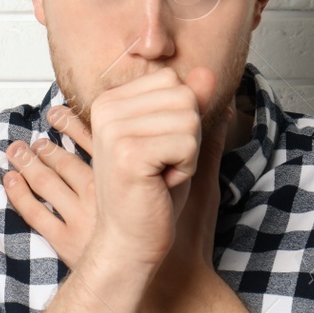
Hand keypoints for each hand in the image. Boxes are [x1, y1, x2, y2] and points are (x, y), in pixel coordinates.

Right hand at [4, 66, 230, 301]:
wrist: (131, 241)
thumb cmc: (152, 196)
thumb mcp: (175, 140)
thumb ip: (188, 104)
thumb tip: (207, 71)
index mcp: (111, 101)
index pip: (174, 81)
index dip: (181, 119)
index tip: (158, 150)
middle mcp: (106, 109)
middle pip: (184, 96)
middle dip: (187, 136)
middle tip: (161, 166)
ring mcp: (114, 129)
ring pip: (189, 119)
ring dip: (188, 154)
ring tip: (160, 176)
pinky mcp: (128, 153)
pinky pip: (187, 143)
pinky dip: (186, 169)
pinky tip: (161, 185)